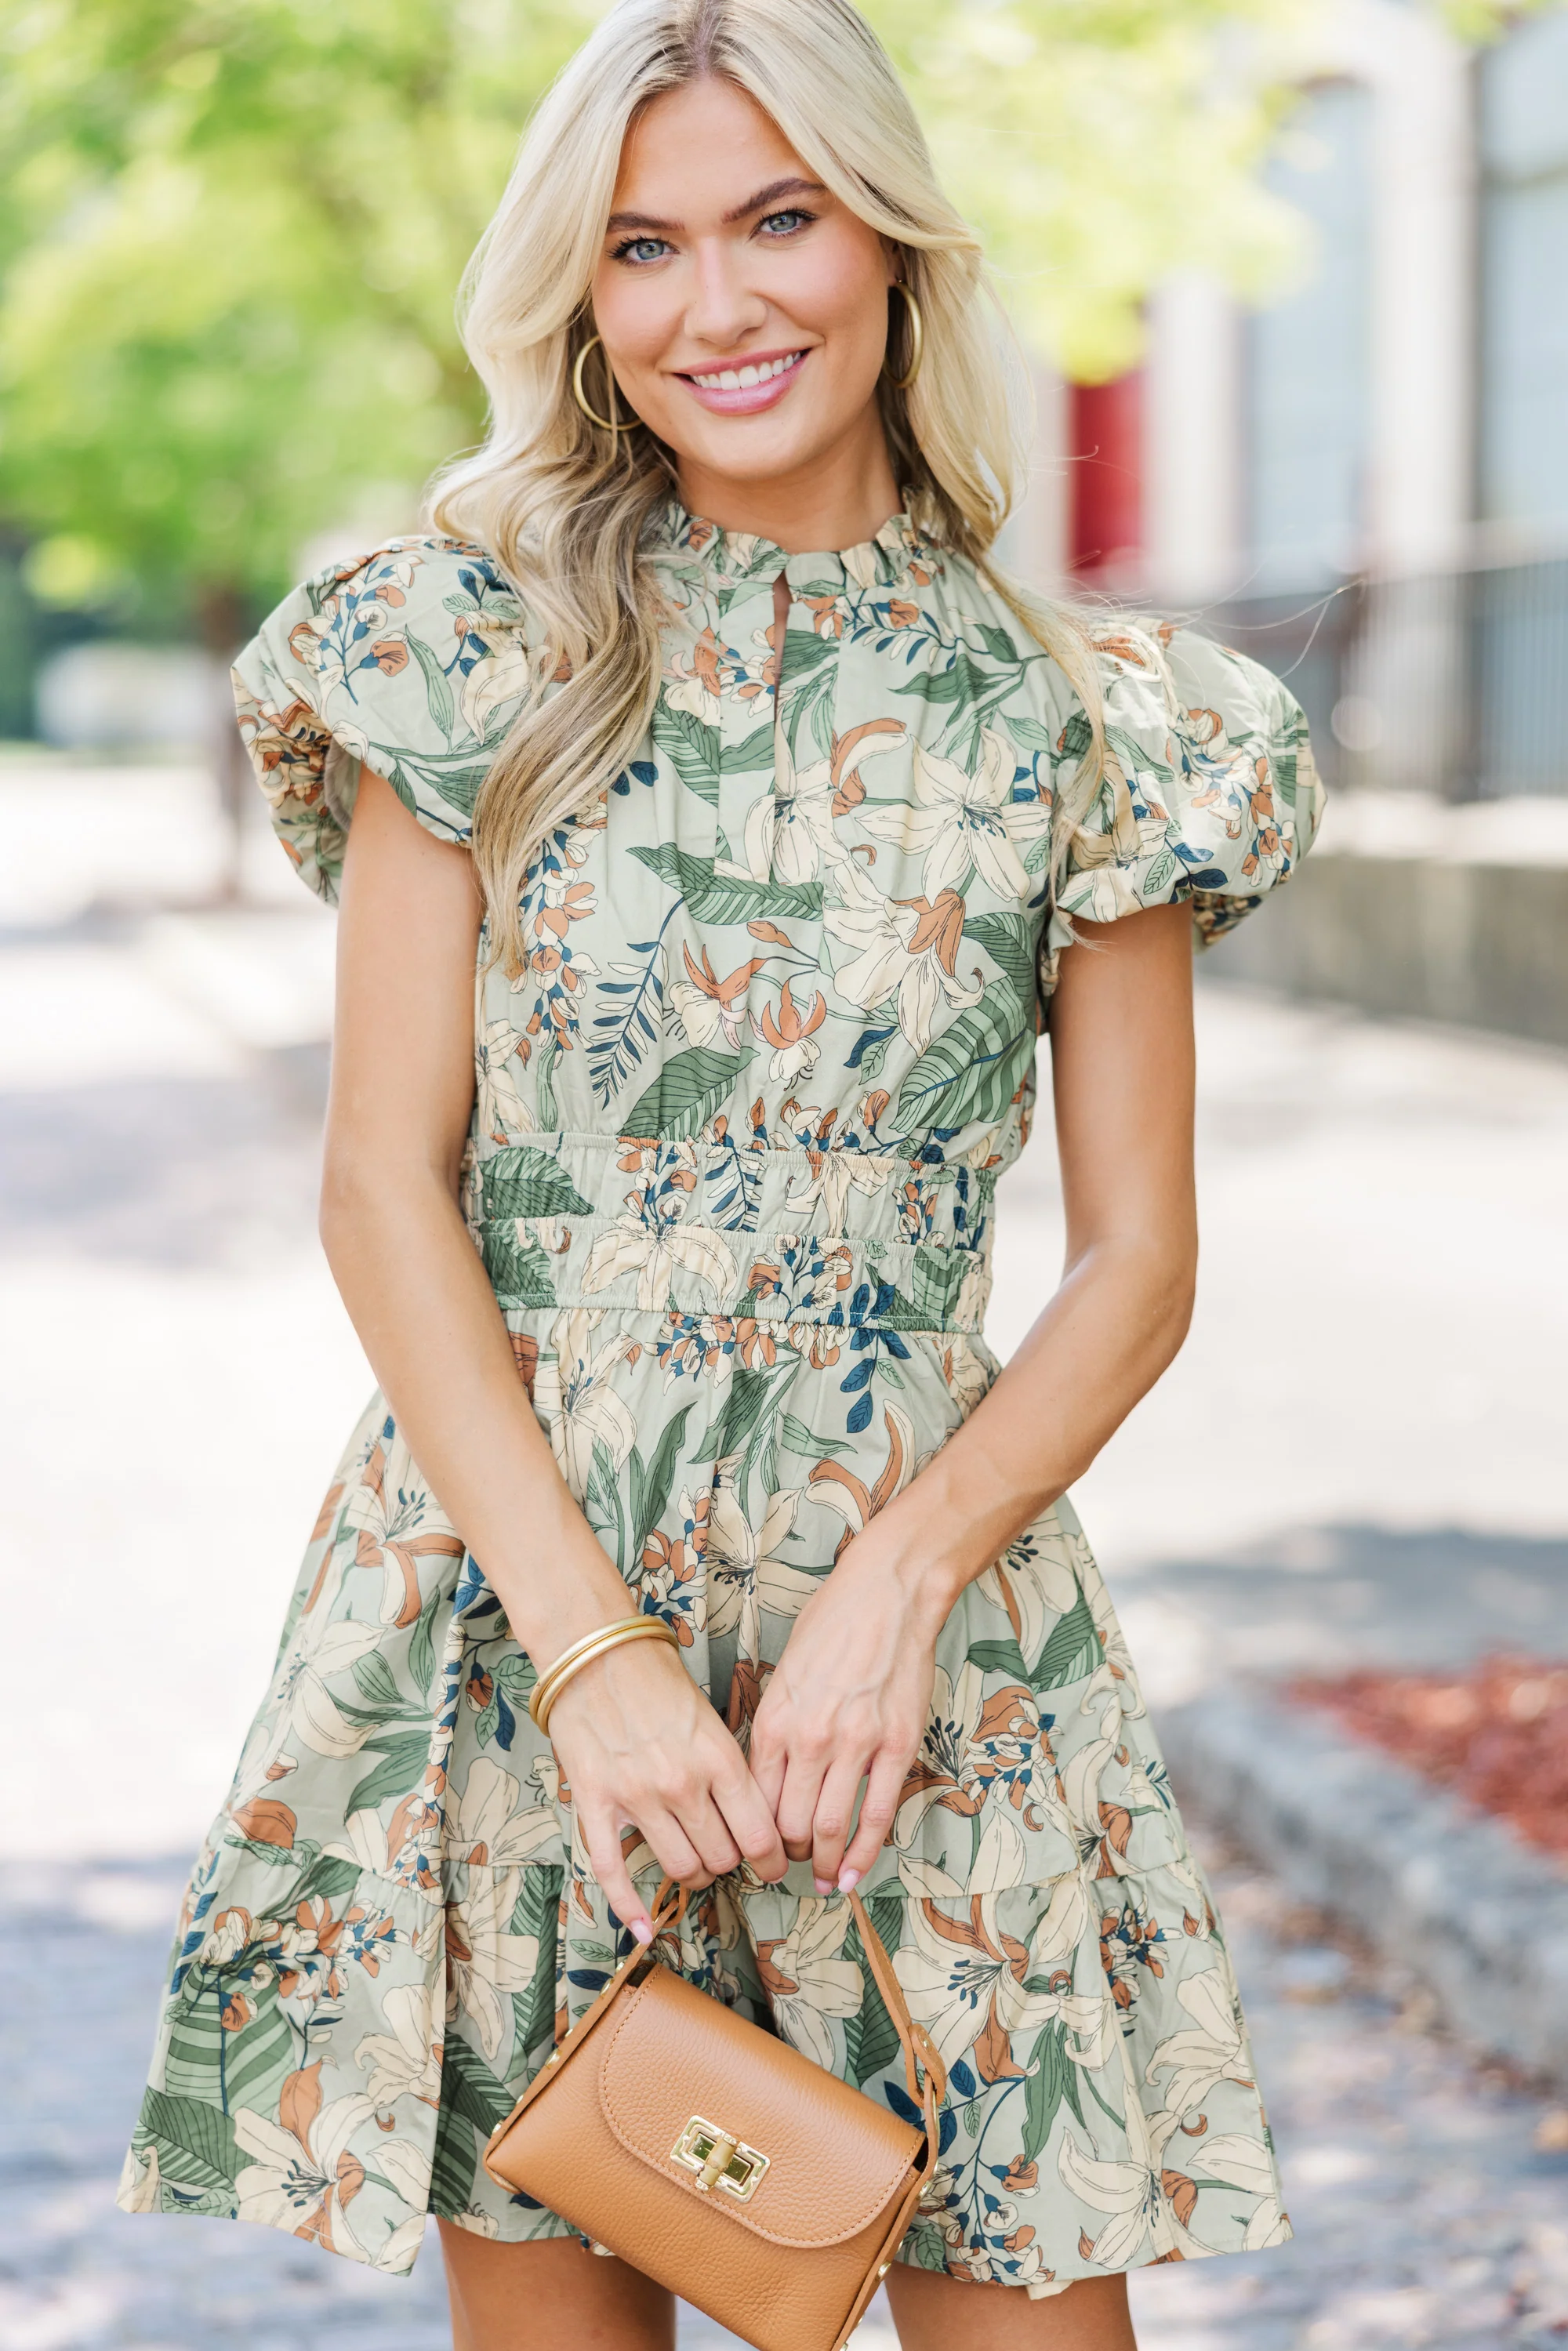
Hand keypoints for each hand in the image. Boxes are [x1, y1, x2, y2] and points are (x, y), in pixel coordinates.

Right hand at [546, 1637, 786, 1941]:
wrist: (595, 1651)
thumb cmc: (657, 1678)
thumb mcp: (712, 1719)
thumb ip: (729, 1770)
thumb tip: (751, 1819)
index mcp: (719, 1757)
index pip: (760, 1834)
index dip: (772, 1860)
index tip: (773, 1865)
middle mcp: (682, 1782)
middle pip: (722, 1858)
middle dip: (730, 1864)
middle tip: (727, 1854)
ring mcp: (636, 1796)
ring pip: (680, 1868)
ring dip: (691, 1875)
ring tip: (692, 1862)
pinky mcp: (594, 1802)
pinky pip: (612, 1871)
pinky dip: (629, 1907)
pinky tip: (643, 1929)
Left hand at [749, 1538, 945, 1895]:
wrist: (887, 1595)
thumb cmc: (832, 1626)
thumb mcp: (783, 1674)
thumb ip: (773, 1725)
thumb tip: (764, 1775)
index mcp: (774, 1719)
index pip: (753, 1800)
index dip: (754, 1836)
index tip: (760, 1850)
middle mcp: (809, 1737)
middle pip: (788, 1823)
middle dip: (787, 1855)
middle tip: (793, 1865)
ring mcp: (855, 1745)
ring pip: (829, 1829)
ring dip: (824, 1864)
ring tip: (824, 1878)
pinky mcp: (896, 1747)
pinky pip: (876, 1816)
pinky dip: (863, 1855)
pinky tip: (854, 1875)